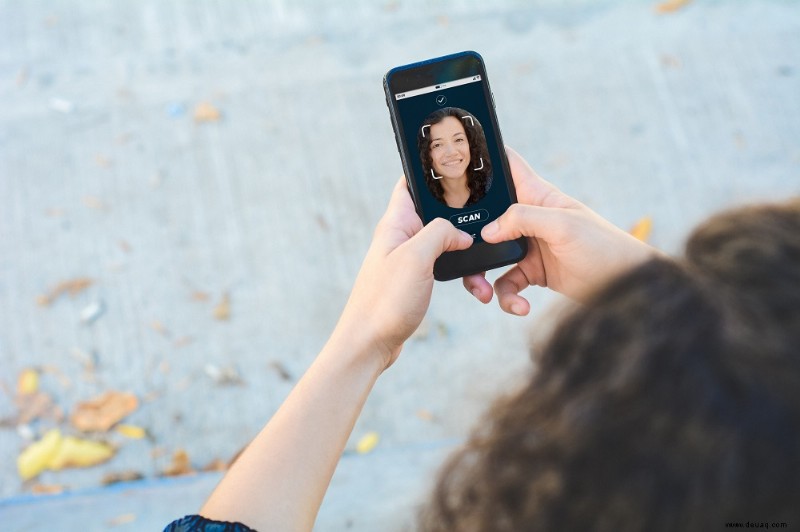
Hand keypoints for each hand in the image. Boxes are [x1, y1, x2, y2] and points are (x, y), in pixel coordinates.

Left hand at [332, 177, 473, 369]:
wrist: (369, 343)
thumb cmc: (384, 300)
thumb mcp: (416, 257)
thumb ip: (440, 233)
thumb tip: (461, 233)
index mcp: (396, 223)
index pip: (410, 183)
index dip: (430, 171)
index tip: (457, 163)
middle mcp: (400, 237)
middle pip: (435, 212)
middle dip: (461, 214)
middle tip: (486, 215)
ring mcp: (407, 259)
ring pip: (444, 242)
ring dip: (464, 250)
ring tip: (482, 262)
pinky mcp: (414, 280)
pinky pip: (443, 266)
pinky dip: (461, 273)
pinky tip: (474, 284)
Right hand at [464, 147, 658, 313]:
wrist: (626, 287)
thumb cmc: (603, 246)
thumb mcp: (563, 225)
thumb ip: (524, 219)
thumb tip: (488, 231)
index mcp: (538, 196)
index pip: (508, 166)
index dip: (485, 158)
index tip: (457, 161)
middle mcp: (529, 219)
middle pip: (488, 218)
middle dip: (470, 234)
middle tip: (459, 249)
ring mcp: (529, 246)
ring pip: (490, 256)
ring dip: (482, 276)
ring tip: (484, 294)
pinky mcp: (533, 273)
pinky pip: (507, 284)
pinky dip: (508, 298)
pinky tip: (519, 306)